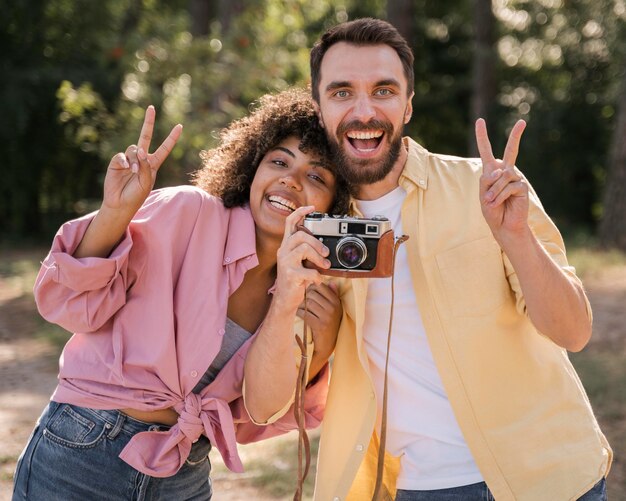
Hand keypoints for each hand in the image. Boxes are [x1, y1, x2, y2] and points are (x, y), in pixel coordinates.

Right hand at [102, 106, 181, 214]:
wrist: (120, 203)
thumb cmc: (136, 195)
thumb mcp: (146, 182)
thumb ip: (146, 166)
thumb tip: (140, 150)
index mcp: (153, 165)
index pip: (164, 149)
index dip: (171, 138)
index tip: (180, 126)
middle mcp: (141, 159)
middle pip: (145, 136)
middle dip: (149, 122)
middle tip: (151, 108)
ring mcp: (129, 159)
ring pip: (133, 149)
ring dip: (135, 159)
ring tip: (134, 172)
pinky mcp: (117, 162)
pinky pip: (122, 156)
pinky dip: (125, 161)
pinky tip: (126, 169)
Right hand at [273, 206, 330, 311]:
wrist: (285, 300)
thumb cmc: (295, 280)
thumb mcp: (300, 262)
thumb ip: (308, 252)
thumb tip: (325, 247)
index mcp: (286, 246)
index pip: (290, 223)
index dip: (300, 212)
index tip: (312, 208)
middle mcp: (283, 252)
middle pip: (300, 235)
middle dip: (317, 243)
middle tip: (326, 253)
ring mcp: (285, 263)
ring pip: (304, 249)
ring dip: (319, 258)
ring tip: (324, 266)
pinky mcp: (290, 275)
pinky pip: (309, 271)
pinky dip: (318, 276)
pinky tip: (317, 281)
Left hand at [297, 282, 340, 361]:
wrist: (327, 345)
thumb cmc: (329, 325)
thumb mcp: (334, 309)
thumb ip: (333, 295)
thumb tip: (331, 282)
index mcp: (336, 302)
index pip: (320, 287)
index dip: (310, 288)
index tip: (306, 293)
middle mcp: (333, 308)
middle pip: (312, 294)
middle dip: (304, 296)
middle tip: (301, 301)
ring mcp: (327, 317)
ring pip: (308, 303)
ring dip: (300, 305)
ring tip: (299, 308)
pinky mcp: (320, 326)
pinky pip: (304, 314)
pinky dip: (298, 313)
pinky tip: (297, 314)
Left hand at [475, 118, 529, 240]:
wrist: (503, 226)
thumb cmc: (492, 210)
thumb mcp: (482, 194)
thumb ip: (487, 180)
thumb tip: (501, 170)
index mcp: (492, 171)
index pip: (486, 151)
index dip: (482, 136)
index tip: (480, 121)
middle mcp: (506, 171)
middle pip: (511, 151)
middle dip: (516, 136)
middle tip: (522, 122)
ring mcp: (516, 177)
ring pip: (502, 176)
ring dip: (493, 191)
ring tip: (490, 202)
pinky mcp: (522, 186)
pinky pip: (508, 186)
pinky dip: (499, 196)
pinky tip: (498, 203)